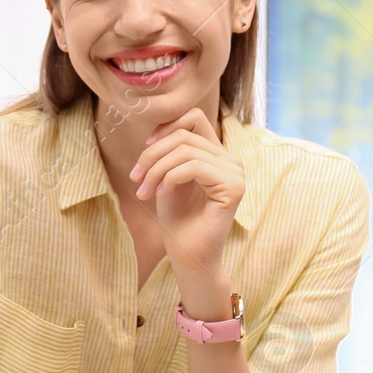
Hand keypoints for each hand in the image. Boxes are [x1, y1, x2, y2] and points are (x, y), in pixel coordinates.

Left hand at [130, 106, 244, 269]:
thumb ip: (171, 151)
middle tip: (136, 178)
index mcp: (218, 154)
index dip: (166, 127)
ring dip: (156, 170)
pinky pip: (193, 167)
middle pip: (184, 135)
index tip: (145, 148)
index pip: (194, 118)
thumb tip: (158, 128)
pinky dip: (170, 178)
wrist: (187, 254)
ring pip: (186, 151)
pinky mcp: (233, 187)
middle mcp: (231, 160)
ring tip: (144, 191)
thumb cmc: (177, 218)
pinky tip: (161, 196)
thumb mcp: (168, 176)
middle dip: (153, 155)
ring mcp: (236, 173)